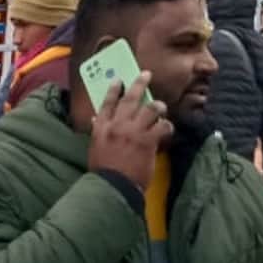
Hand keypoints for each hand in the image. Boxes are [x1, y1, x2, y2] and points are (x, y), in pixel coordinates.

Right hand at [87, 72, 169, 189]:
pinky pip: (162, 126)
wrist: (112, 188)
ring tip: (161, 107)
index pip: (107, 103)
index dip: (113, 89)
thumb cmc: (103, 171)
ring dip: (157, 106)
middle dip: (139, 84)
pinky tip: (167, 129)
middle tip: (146, 74)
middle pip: (130, 99)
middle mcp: (117, 125)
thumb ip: (98, 131)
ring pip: (150, 108)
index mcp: (101, 128)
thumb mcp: (95, 148)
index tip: (119, 79)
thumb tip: (96, 119)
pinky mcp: (148, 140)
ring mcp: (133, 131)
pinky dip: (166, 126)